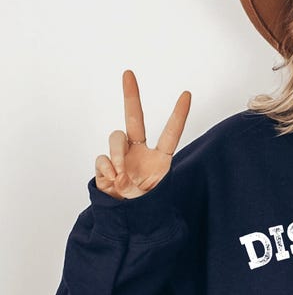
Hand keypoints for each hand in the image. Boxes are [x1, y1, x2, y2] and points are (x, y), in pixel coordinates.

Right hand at [95, 69, 190, 199]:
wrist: (129, 220)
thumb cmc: (147, 207)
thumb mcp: (156, 194)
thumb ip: (140, 177)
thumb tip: (117, 167)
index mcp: (160, 158)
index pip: (171, 133)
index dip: (178, 115)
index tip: (187, 94)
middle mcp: (139, 151)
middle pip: (134, 118)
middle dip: (131, 95)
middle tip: (128, 73)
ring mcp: (121, 156)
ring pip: (116, 137)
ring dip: (117, 154)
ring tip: (122, 175)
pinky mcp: (105, 165)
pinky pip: (103, 158)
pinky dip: (107, 169)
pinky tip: (114, 181)